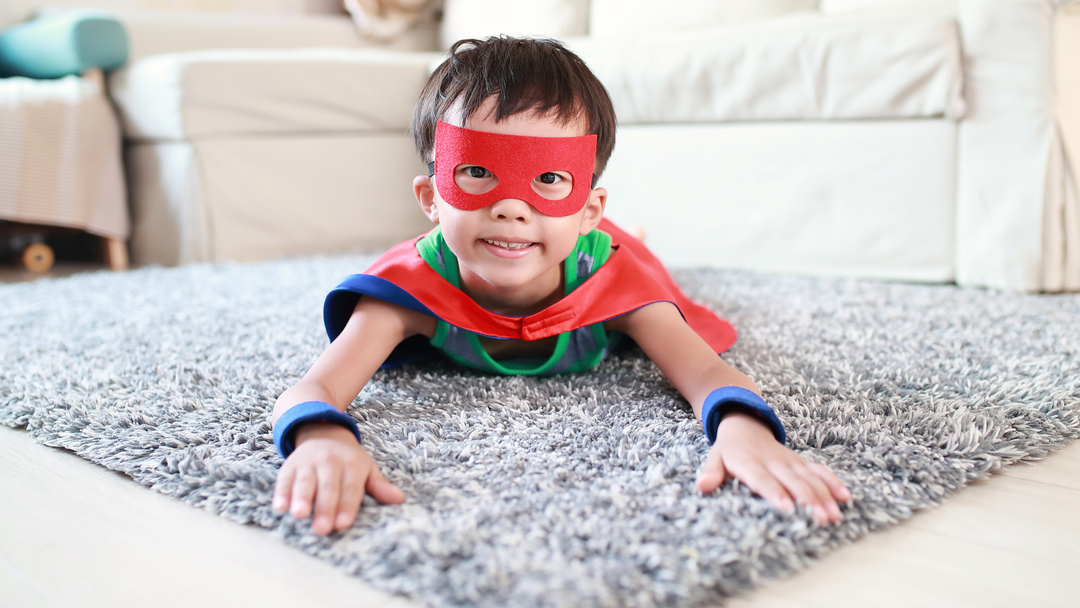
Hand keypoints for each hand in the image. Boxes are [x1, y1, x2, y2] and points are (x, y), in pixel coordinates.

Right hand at [272, 423, 404, 534]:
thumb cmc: (348, 459)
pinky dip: (282, 492)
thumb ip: (379, 486)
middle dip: (325, 508)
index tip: (343, 524)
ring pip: (305, 481)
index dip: (347, 506)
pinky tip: (280, 507)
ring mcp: (308, 463)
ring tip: (299, 515)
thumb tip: (399, 500)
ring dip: (301, 498)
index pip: (351, 488)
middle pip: (328, 487)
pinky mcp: (290, 465)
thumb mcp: (366, 468)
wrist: (323, 431)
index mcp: (352, 464)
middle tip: (322, 529)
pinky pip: (285, 479)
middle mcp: (330, 461)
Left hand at [696, 413, 849, 523]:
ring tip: (834, 516)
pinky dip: (832, 483)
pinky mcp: (800, 462)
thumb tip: (702, 486)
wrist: (744, 423)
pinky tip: (845, 497)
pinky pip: (818, 471)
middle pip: (792, 481)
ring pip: (809, 478)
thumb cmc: (728, 449)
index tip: (788, 509)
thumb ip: (711, 472)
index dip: (776, 494)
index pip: (763, 480)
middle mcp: (773, 461)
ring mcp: (789, 461)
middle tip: (820, 519)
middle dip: (808, 500)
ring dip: (823, 497)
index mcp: (750, 462)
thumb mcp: (715, 457)